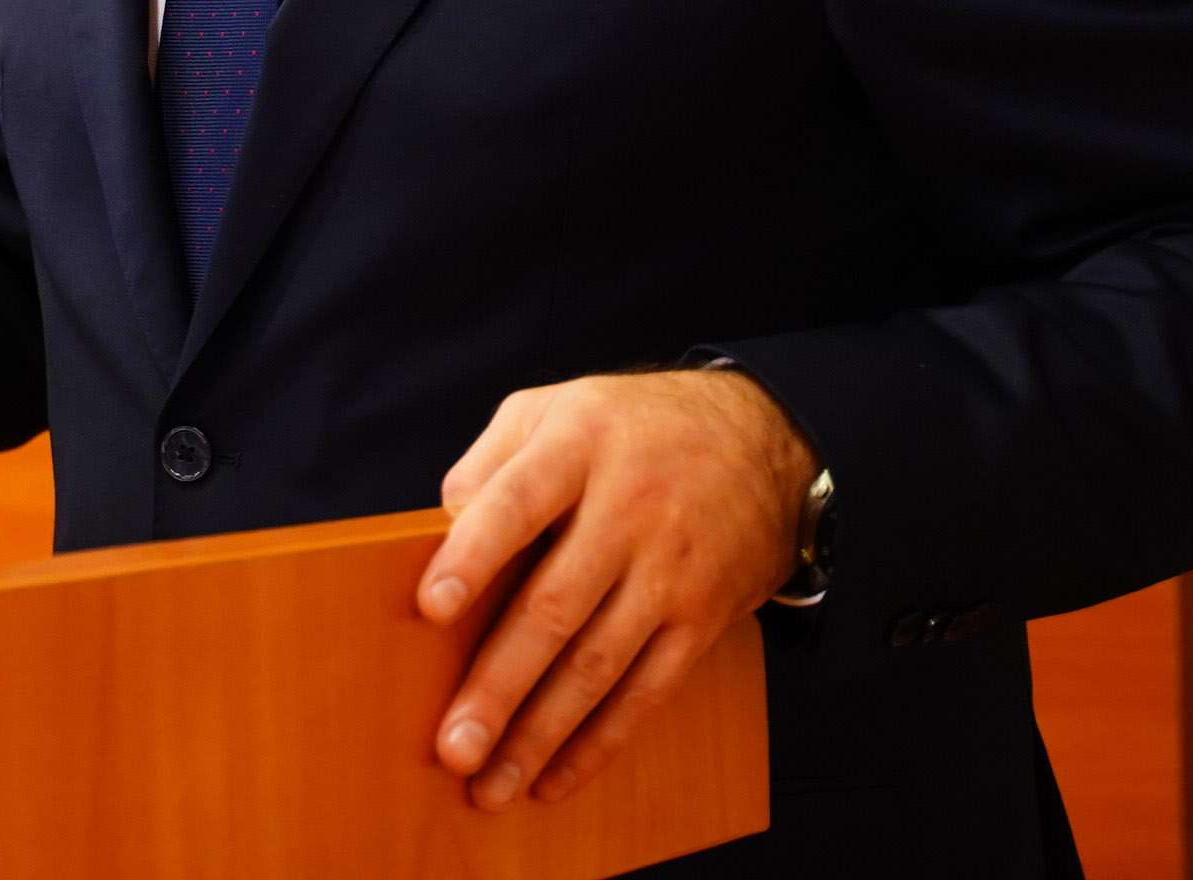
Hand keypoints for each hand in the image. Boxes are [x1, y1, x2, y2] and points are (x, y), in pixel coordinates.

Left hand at [415, 369, 816, 810]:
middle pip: (556, 605)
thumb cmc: (629, 428)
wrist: (761, 440)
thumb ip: (491, 460)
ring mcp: (670, 571)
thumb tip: (438, 530)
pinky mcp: (701, 619)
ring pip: (599, 664)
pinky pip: (647, 691)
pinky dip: (599, 742)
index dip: (474, 555)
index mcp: (579, 446)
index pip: (518, 502)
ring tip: (490, 785)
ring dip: (541, 733)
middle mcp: (628, 510)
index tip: (431, 608)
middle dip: (500, 683)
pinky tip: (553, 779)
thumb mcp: (556, 408)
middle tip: (452, 744)